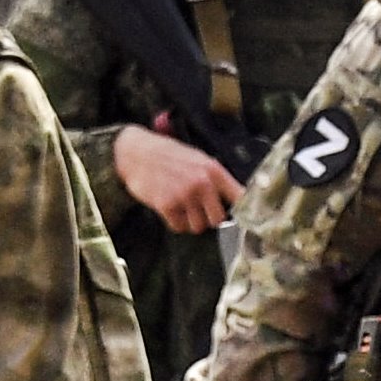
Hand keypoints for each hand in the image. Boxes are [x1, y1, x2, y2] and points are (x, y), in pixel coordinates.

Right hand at [112, 122, 243, 232]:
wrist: (137, 153)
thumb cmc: (169, 156)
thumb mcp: (198, 158)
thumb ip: (215, 177)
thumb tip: (237, 198)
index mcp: (213, 170)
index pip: (239, 197)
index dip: (243, 210)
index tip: (243, 217)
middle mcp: (201, 183)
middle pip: (218, 219)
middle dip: (209, 218)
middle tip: (199, 210)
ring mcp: (184, 195)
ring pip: (198, 227)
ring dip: (190, 221)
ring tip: (182, 207)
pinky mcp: (167, 205)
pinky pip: (178, 227)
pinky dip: (174, 222)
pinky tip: (170, 208)